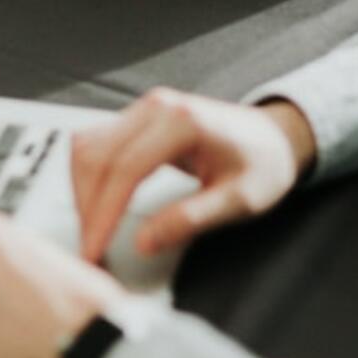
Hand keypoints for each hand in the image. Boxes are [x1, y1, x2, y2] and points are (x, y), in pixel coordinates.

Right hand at [72, 89, 317, 262]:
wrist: (275, 137)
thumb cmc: (263, 164)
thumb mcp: (237, 200)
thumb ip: (190, 220)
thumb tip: (143, 242)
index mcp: (182, 122)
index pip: (125, 169)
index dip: (104, 214)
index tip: (94, 249)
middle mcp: (157, 107)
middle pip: (96, 155)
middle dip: (87, 207)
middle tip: (90, 250)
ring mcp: (145, 108)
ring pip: (88, 146)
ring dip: (83, 191)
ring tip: (92, 232)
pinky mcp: (139, 118)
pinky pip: (99, 143)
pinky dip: (90, 176)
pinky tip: (98, 205)